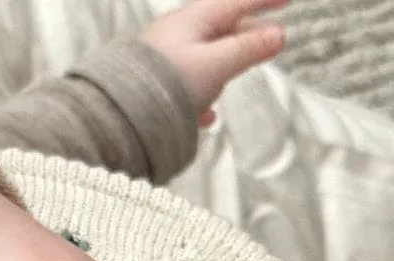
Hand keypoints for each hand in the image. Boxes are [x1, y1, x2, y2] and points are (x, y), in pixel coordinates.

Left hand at [139, 0, 286, 126]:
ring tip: (234, 80)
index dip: (265, 0)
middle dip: (247, 35)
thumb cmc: (165, 85)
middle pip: (221, 29)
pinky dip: (200, 96)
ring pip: (203, 58)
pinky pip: (185, 86)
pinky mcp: (152, 86)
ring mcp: (163, 60)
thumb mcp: (215, 66)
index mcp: (194, 20)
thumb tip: (277, 35)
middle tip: (271, 38)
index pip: (238, 1)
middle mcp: (177, 35)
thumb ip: (246, 50)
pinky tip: (205, 116)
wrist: (116, 115)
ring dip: (222, 68)